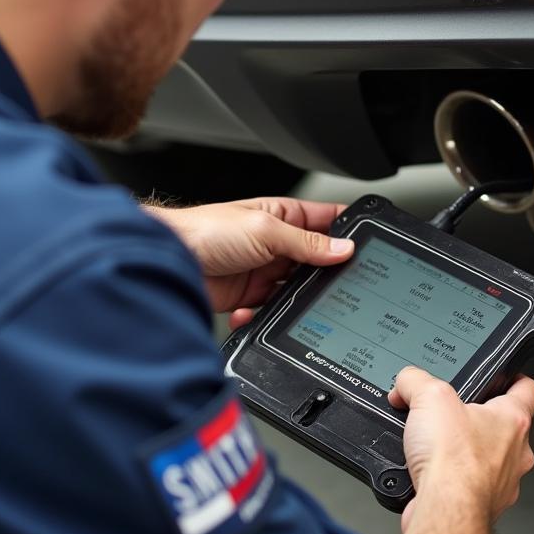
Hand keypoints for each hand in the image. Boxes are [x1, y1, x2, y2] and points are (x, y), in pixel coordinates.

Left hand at [146, 197, 353, 323]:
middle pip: (316, 262)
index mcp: (284, 216)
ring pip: (295, 291)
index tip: (369, 245)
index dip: (348, 231)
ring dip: (294, 301)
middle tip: (337, 285)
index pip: (327, 221)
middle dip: (325, 275)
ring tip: (292, 302)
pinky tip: (254, 311)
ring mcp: (264, 272)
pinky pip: (269, 312)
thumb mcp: (265, 229)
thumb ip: (306, 242)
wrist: (165, 260)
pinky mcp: (248, 297)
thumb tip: (343, 248)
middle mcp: (277, 244)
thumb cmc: (204, 230)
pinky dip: (266, 317)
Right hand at [388, 367, 533, 531]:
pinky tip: (433, 474)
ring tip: (440, 447)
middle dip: (480, 420)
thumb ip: (417, 381)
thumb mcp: (429, 397)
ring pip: (491, 460)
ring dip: (468, 453)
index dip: (517, 379)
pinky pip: (472, 487)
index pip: (529, 390)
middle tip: (456, 416)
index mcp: (513, 420)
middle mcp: (516, 453)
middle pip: (506, 427)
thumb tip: (407, 382)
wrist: (445, 510)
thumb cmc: (453, 461)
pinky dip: (455, 480)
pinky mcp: (484, 506)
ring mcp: (503, 483)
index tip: (506, 378)